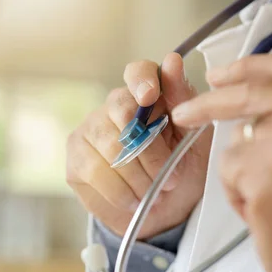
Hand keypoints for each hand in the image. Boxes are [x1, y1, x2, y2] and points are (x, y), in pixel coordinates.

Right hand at [66, 53, 212, 238]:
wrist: (167, 211)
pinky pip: (95, 172)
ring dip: (140, 177)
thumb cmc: (183, 168)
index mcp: (148, 96)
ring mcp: (90, 131)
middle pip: (123, 112)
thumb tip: (172, 60)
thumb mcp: (195, 138)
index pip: (138, 71)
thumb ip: (184, 100)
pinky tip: (135, 200)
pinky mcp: (75, 160)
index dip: (142, 80)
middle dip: (152, 151)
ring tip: (156, 192)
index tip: (150, 96)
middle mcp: (115, 106)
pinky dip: (121, 192)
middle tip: (172, 178)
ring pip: (111, 146)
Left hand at [171, 32, 271, 271]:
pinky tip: (264, 210)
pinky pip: (233, 165)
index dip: (258, 66)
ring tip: (268, 195)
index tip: (228, 72)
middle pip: (260, 89)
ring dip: (246, 165)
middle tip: (189, 110)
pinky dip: (238, 191)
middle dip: (217, 98)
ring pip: (245, 133)